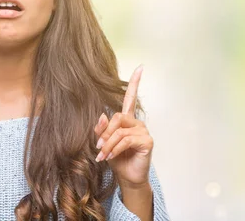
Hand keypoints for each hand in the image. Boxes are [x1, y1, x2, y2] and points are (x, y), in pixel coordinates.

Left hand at [94, 65, 152, 188]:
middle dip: (105, 134)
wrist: (127, 177)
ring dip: (107, 144)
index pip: (131, 97)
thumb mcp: (104, 143)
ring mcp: (143, 131)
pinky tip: (111, 156)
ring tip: (102, 156)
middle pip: (117, 117)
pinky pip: (125, 140)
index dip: (135, 82)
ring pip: (119, 131)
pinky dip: (115, 149)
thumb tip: (102, 116)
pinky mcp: (147, 141)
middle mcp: (136, 123)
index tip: (140, 67)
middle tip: (98, 148)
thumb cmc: (117, 160)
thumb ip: (101, 130)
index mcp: (127, 120)